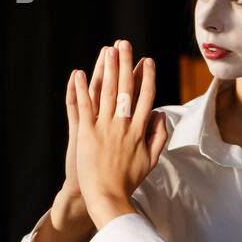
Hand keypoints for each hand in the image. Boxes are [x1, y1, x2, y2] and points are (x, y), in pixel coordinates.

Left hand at [62, 40, 149, 212]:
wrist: (107, 196)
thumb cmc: (129, 180)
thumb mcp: (151, 160)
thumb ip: (159, 135)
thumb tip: (161, 114)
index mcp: (140, 131)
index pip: (146, 97)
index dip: (147, 77)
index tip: (147, 61)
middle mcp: (123, 125)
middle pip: (126, 88)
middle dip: (125, 64)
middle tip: (124, 44)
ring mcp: (104, 128)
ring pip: (106, 93)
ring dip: (107, 69)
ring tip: (107, 50)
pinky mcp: (86, 133)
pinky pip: (83, 107)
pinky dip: (81, 90)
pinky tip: (80, 73)